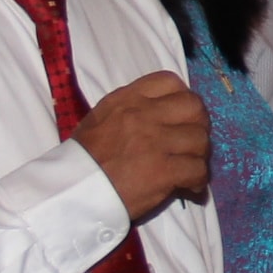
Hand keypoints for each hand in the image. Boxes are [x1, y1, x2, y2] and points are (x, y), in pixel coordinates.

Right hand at [77, 71, 209, 220]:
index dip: (182, 97)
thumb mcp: (101, 119)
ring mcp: (156, 142)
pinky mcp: (164, 170)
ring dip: (200, 155)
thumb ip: (131, 110)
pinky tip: (190, 187)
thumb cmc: (84, 158)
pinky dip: (198, 180)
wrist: (72, 191)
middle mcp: (145, 115)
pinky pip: (198, 169)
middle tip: (191, 142)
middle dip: (198, 124)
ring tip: (190, 166)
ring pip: (200, 139)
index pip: (170, 82)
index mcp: (127, 99)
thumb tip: (162, 114)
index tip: (181, 115)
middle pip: (194, 107)